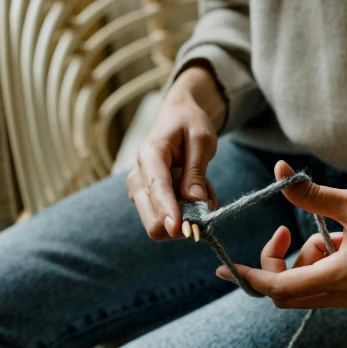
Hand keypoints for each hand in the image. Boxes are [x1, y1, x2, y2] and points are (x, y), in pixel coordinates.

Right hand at [127, 63, 224, 239]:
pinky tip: (195, 190)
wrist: (177, 118)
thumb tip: (195, 200)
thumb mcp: (202, 139)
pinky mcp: (148, 200)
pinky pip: (169, 220)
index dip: (167, 211)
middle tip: (206, 195)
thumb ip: (197, 170)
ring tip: (201, 186)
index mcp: (150, 155)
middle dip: (184, 220)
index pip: (157, 188)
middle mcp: (138, 177)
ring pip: (162, 224)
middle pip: (152, 219)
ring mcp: (140, 192)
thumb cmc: (189, 124)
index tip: (177, 229)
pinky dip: (188, 212)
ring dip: (189, 214)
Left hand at [215, 160, 346, 308]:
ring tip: (328, 233)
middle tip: (283, 233)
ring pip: (306, 291)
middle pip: (288, 295)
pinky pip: (324, 287)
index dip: (251, 277)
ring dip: (302, 263)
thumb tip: (279, 172)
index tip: (227, 267)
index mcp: (343, 275)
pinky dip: (318, 265)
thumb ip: (310, 194)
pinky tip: (339, 241)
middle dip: (276, 267)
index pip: (281, 288)